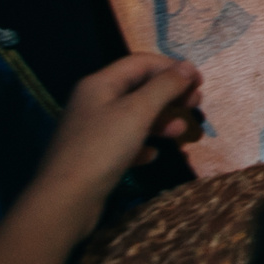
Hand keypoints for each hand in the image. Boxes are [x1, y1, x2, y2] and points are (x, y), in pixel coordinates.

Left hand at [27, 54, 202, 237]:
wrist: (64, 201)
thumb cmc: (102, 148)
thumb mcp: (138, 111)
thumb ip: (165, 86)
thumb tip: (188, 66)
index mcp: (99, 84)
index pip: (141, 62)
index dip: (172, 68)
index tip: (199, 82)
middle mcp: (93, 102)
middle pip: (139, 88)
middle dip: (170, 94)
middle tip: (196, 104)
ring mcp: (92, 131)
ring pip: (134, 117)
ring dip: (161, 120)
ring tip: (181, 132)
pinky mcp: (94, 157)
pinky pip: (124, 142)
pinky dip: (143, 144)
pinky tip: (152, 155)